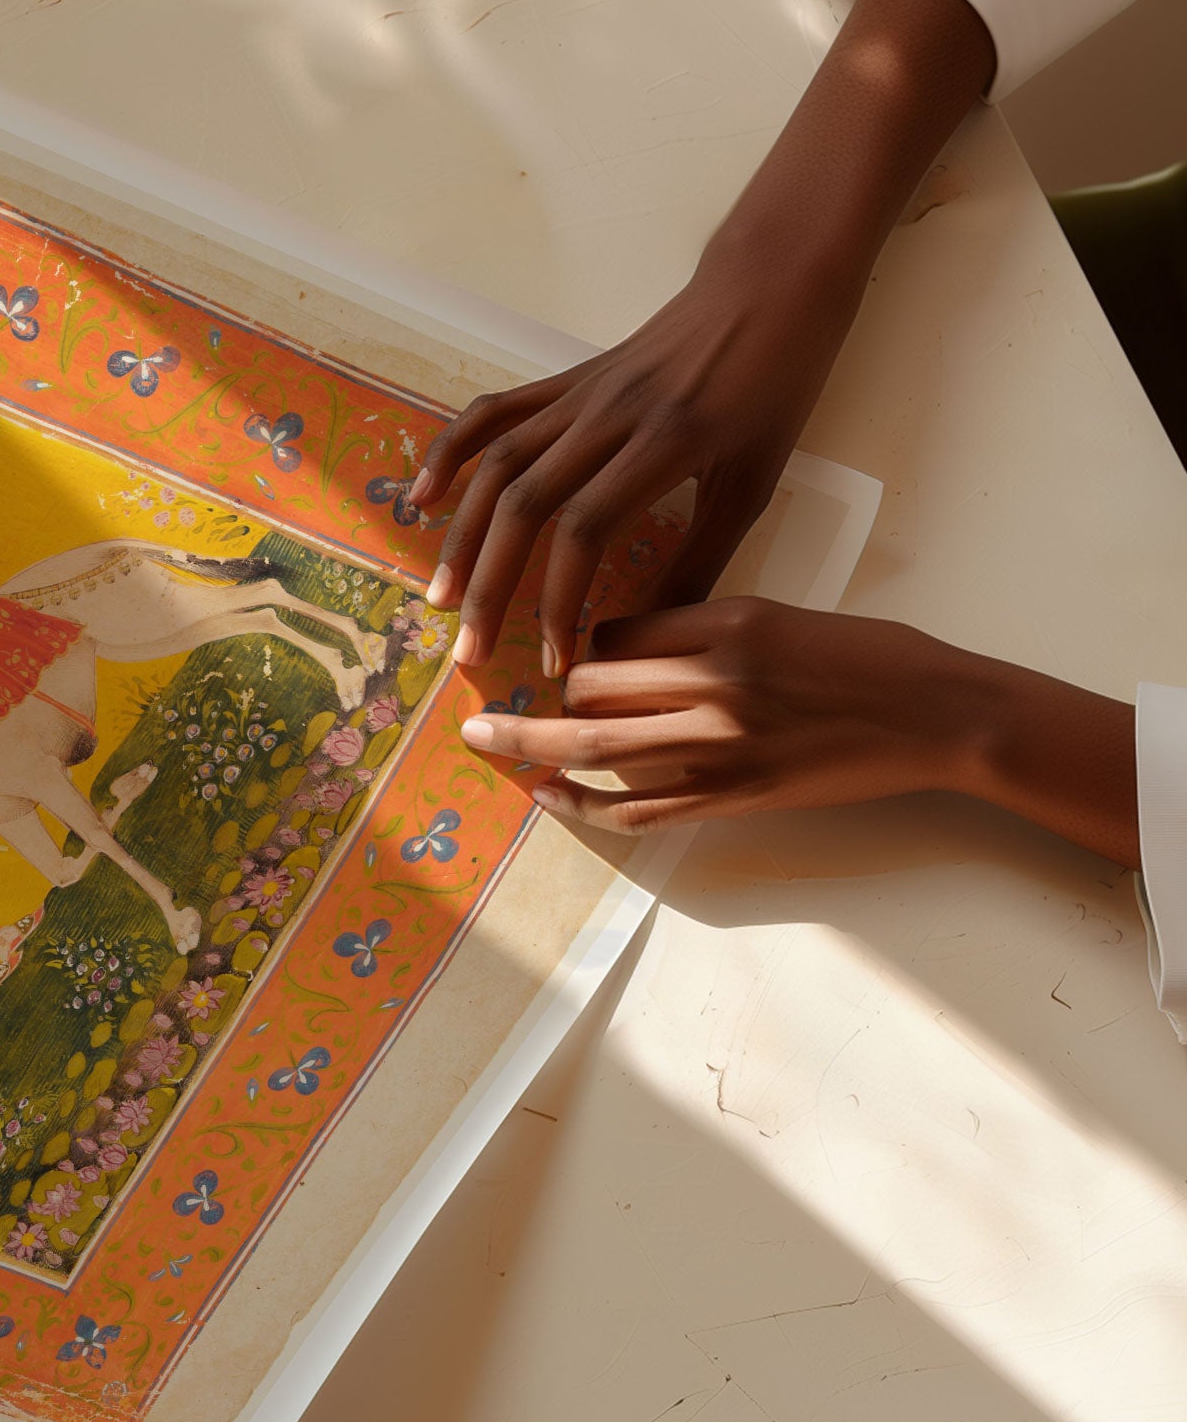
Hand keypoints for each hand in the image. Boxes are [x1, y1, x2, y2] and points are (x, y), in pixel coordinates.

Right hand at [409, 249, 857, 673]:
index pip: (585, 530)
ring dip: (462, 537)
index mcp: (665, 443)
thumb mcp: (754, 481)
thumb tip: (653, 634)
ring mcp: (579, 393)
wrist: (767, 287)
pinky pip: (494, 414)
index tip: (555, 661)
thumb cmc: (774, 387)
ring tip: (441, 597)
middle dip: (490, 586)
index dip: (559, 601)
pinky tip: (423, 499)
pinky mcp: (566, 379)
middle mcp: (609, 415)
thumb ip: (701, 558)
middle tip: (471, 651)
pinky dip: (451, 453)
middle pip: (525, 504)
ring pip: (498, 466)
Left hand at [460, 598, 1138, 866]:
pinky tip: (547, 796)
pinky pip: (639, 808)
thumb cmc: (866, 656)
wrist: (939, 715)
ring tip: (483, 741)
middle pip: (591, 687)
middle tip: (500, 698)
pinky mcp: (734, 797)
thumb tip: (619, 647)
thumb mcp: (777, 614)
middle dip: (550, 696)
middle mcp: (715, 684)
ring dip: (532, 747)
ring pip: (597, 748)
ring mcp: (722, 747)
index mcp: (726, 623)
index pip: (616, 630)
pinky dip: (583, 804)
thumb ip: (699, 628)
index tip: (571, 655)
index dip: (585, 644)